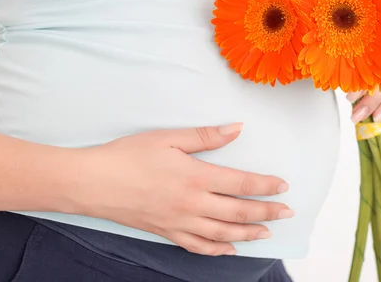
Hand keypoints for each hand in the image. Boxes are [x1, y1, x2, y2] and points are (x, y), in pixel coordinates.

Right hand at [63, 124, 292, 255]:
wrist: (93, 183)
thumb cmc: (128, 155)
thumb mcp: (167, 137)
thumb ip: (205, 136)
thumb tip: (237, 129)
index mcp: (195, 177)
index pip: (241, 184)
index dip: (266, 186)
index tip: (283, 187)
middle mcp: (192, 204)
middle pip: (238, 213)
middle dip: (266, 213)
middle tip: (287, 213)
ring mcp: (179, 223)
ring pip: (223, 234)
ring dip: (248, 233)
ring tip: (267, 232)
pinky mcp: (166, 233)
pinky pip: (197, 247)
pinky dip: (217, 250)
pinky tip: (229, 249)